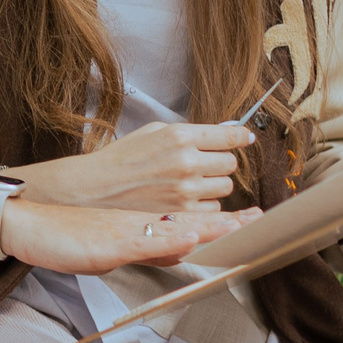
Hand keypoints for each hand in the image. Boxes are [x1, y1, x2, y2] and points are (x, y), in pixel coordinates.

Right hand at [0, 201, 250, 274]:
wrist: (31, 222)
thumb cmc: (72, 229)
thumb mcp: (116, 238)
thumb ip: (148, 243)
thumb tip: (180, 245)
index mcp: (145, 220)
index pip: (192, 218)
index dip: (224, 220)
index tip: (254, 219)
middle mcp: (141, 220)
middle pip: (192, 218)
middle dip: (228, 223)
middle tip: (260, 220)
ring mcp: (128, 229)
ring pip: (176, 226)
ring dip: (209, 227)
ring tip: (240, 224)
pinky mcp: (111, 242)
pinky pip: (145, 241)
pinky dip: (170, 239)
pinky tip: (188, 236)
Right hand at [15, 121, 252, 211]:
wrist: (97, 187)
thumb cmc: (123, 157)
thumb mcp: (154, 131)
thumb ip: (189, 133)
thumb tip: (225, 134)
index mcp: (180, 136)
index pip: (228, 136)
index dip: (241, 137)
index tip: (245, 139)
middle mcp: (187, 161)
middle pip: (230, 164)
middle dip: (220, 163)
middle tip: (202, 164)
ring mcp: (186, 189)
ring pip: (225, 188)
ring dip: (213, 185)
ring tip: (190, 183)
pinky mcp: (183, 212)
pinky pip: (213, 209)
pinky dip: (205, 206)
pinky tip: (185, 199)